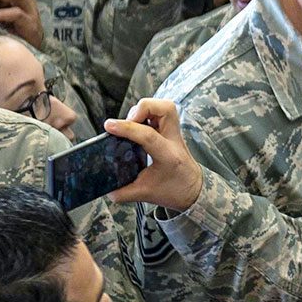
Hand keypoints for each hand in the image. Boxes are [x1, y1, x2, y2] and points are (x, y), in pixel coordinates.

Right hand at [103, 98, 205, 212]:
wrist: (194, 189)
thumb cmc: (174, 190)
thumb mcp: (146, 194)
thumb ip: (123, 192)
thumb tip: (106, 190)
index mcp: (168, 155)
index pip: (148, 135)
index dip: (127, 128)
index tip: (109, 126)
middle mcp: (174, 140)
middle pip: (166, 109)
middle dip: (142, 108)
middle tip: (128, 121)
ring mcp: (175, 133)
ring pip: (166, 106)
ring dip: (145, 108)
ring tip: (132, 122)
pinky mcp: (172, 131)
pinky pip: (162, 112)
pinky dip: (148, 112)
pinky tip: (138, 124)